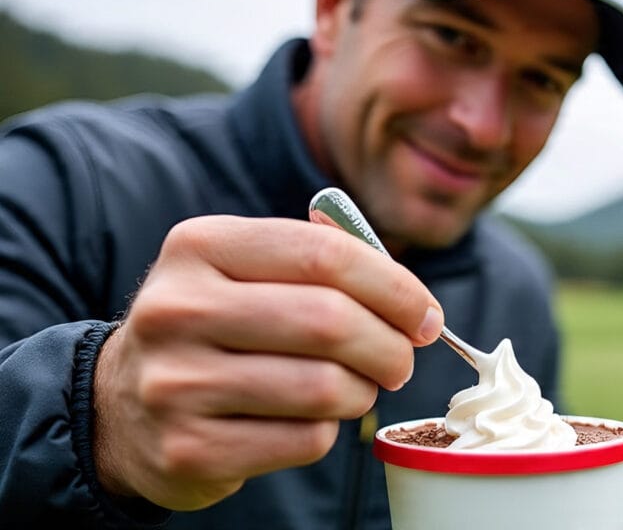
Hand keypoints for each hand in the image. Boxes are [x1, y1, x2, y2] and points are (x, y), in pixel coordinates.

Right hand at [91, 215, 442, 509]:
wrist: (121, 405)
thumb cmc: (215, 327)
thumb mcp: (246, 270)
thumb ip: (324, 262)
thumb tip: (413, 301)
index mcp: (201, 247)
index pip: (326, 255)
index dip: (395, 286)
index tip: (425, 315)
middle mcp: (178, 309)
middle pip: (330, 322)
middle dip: (390, 345)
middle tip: (402, 359)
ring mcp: (176, 384)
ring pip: (323, 387)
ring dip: (361, 391)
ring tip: (355, 387)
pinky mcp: (189, 450)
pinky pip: (304, 441)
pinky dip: (327, 431)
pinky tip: (311, 420)